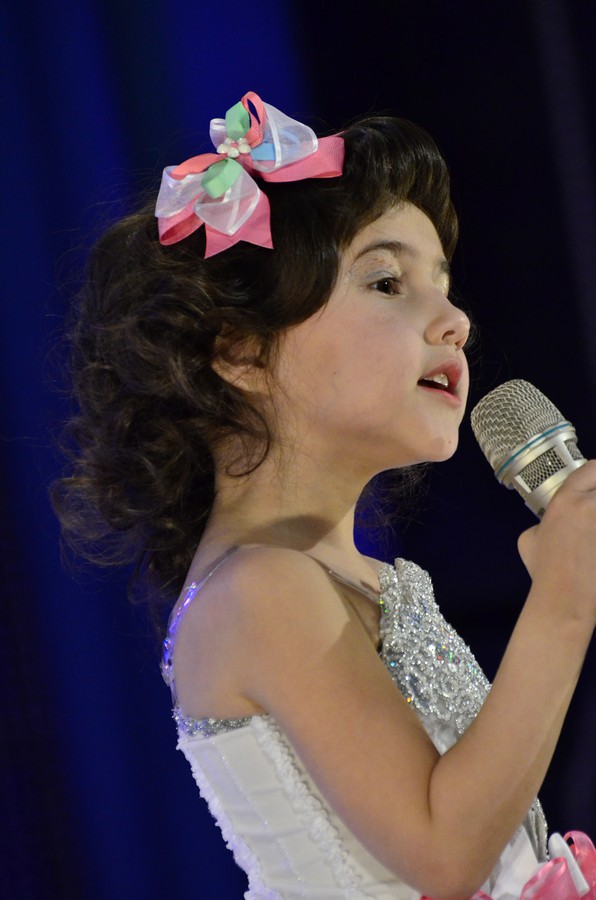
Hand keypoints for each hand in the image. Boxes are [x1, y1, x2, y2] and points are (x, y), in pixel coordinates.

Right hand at [518, 460, 595, 623]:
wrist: (565, 599)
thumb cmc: (544, 571)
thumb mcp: (529, 539)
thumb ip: (543, 521)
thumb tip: (549, 522)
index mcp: (565, 501)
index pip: (591, 469)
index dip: (595, 474)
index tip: (595, 482)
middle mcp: (591, 506)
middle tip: (594, 507)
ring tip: (593, 529)